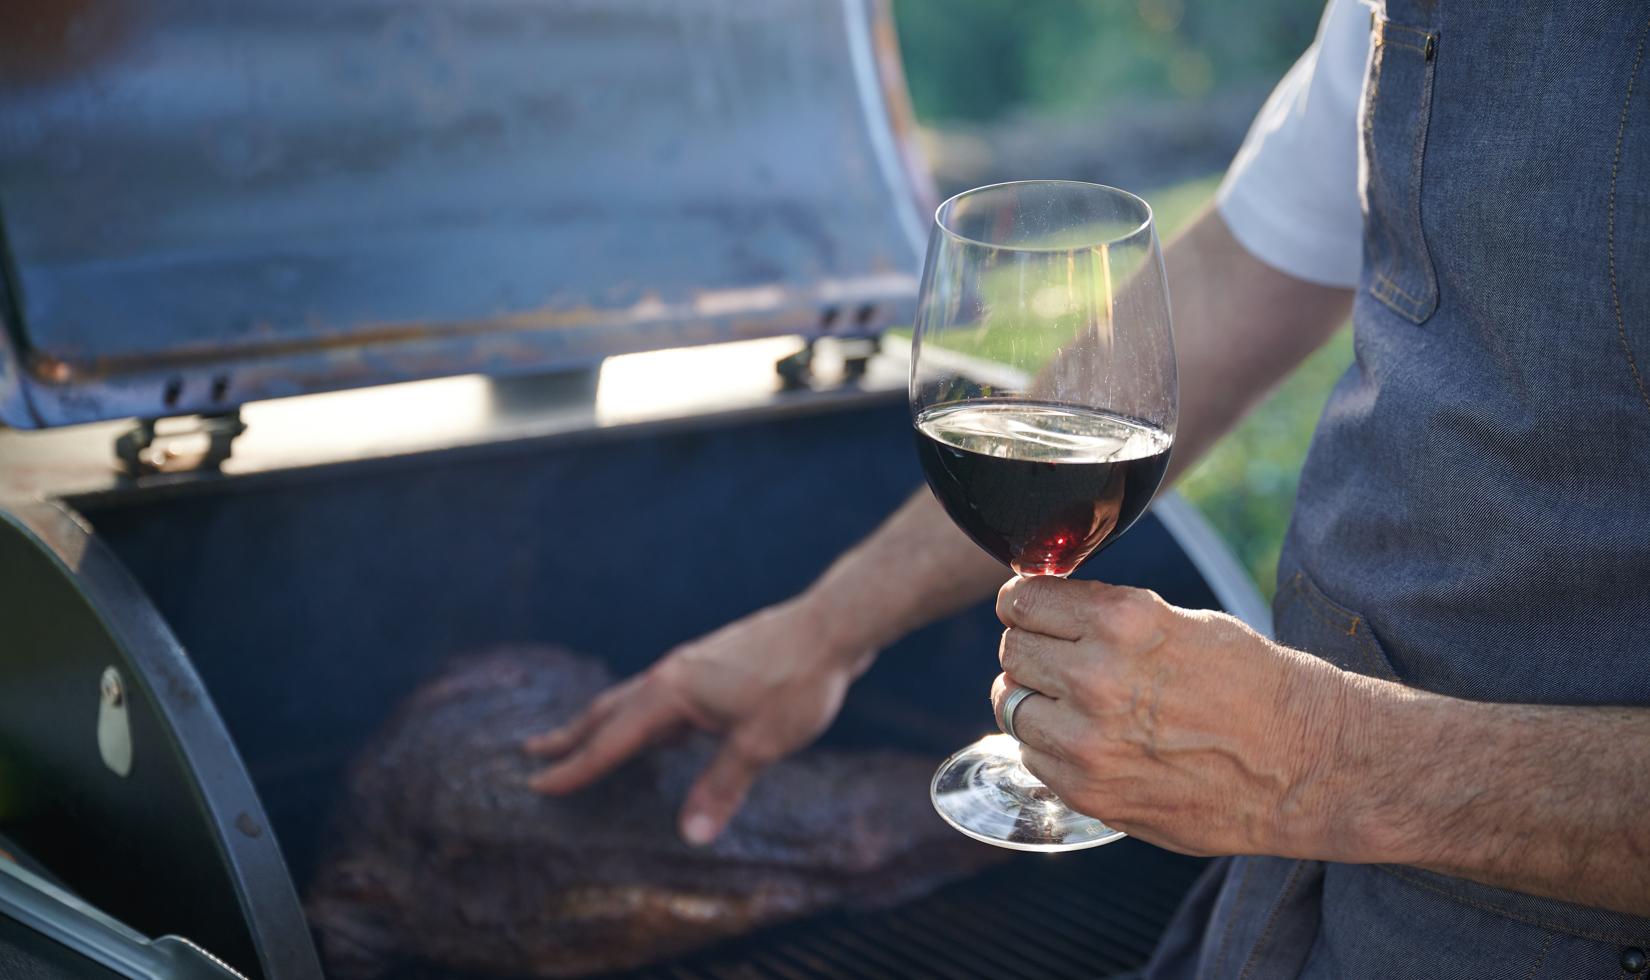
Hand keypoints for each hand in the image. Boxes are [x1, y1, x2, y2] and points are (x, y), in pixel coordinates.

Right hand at [525, 598, 873, 845]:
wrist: (830, 628)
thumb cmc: (796, 682)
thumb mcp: (759, 744)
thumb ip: (721, 787)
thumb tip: (690, 837)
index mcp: (671, 692)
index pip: (611, 740)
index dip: (576, 767)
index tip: (538, 783)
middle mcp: (672, 675)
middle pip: (609, 711)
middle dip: (572, 736)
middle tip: (532, 751)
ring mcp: (691, 667)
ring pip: (635, 701)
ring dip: (605, 724)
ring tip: (581, 740)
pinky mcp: (713, 667)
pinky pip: (663, 699)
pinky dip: (644, 718)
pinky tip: (657, 733)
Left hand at [990, 575, 1366, 857]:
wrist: (1305, 764)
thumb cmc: (1253, 684)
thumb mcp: (1178, 620)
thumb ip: (1104, 617)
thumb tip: (1044, 613)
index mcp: (1121, 619)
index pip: (1021, 600)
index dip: (1023, 605)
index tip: (1030, 613)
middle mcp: (1095, 676)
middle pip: (1011, 652)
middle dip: (1032, 653)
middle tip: (1061, 662)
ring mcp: (1087, 740)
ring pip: (1010, 706)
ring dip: (1035, 703)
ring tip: (1075, 706)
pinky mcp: (1089, 790)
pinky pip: (1032, 757)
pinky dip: (1049, 749)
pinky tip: (1090, 743)